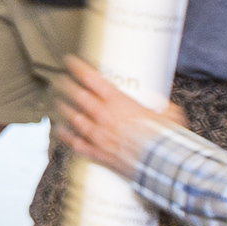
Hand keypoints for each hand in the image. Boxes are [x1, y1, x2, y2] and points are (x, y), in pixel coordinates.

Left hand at [51, 59, 181, 180]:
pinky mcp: (98, 154)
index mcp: (119, 103)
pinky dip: (66, 136)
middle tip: (59, 79)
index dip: (78, 68)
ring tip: (57, 102)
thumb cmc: (163, 139)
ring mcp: (98, 135)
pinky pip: (76, 143)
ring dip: (64, 108)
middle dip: (66, 85)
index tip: (70, 61)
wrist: (159, 164)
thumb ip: (162, 107)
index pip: (93, 79)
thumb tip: (163, 104)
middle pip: (78, 96)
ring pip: (74, 118)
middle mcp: (105, 116)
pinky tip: (60, 131)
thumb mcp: (169, 116)